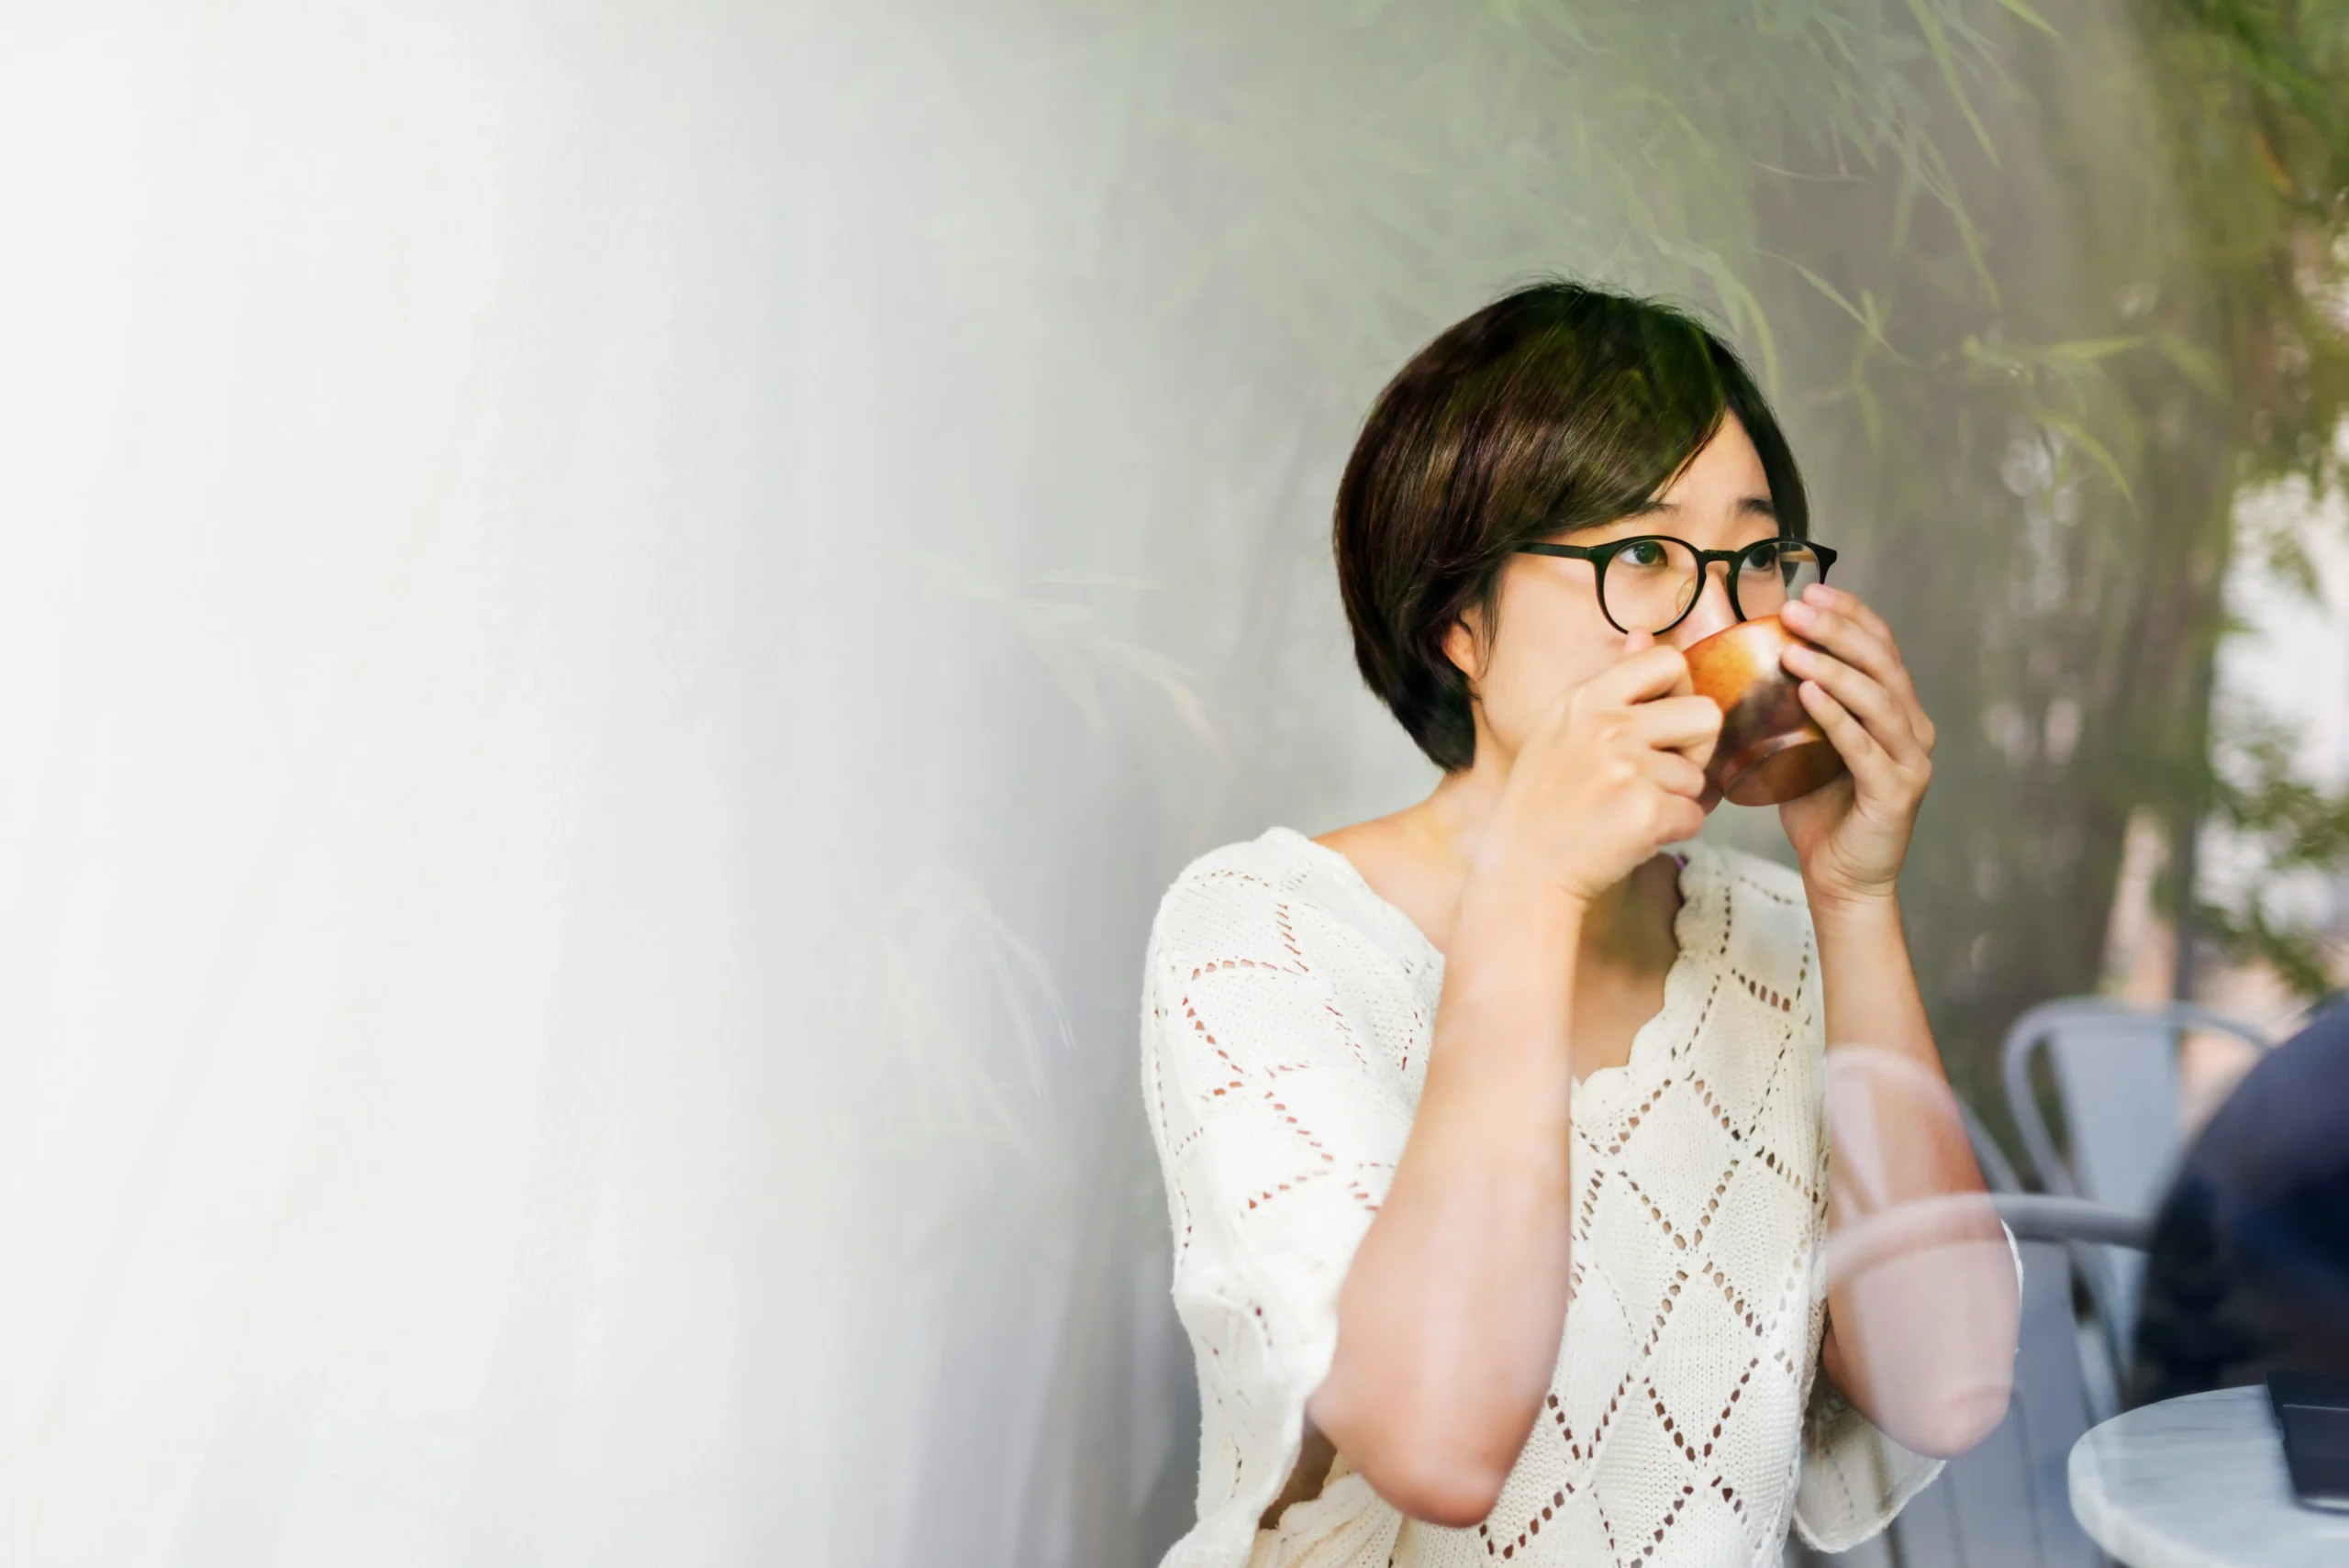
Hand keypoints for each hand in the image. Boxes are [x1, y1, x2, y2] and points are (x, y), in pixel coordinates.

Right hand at [1482, 632, 1723, 905]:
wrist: (1522, 872)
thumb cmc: (1543, 803)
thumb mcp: (1562, 730)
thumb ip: (1612, 684)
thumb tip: (1646, 634)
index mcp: (1586, 699)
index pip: (1667, 661)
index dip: (1679, 692)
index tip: (1662, 723)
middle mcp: (1607, 726)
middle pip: (1706, 714)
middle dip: (1695, 748)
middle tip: (1658, 774)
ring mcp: (1627, 769)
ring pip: (1699, 776)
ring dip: (1677, 799)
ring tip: (1631, 812)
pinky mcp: (1646, 812)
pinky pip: (1695, 815)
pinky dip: (1674, 831)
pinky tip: (1634, 836)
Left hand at [1776, 585, 1935, 907]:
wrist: (1840, 876)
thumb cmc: (1817, 808)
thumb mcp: (1800, 743)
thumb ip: (1789, 704)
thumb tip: (1738, 658)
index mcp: (1895, 708)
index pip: (1880, 646)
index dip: (1851, 614)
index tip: (1811, 589)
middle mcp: (1912, 727)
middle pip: (1882, 663)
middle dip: (1839, 630)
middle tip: (1797, 608)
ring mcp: (1910, 759)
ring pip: (1878, 700)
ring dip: (1836, 669)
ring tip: (1794, 649)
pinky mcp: (1897, 792)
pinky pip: (1866, 747)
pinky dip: (1838, 717)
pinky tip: (1809, 694)